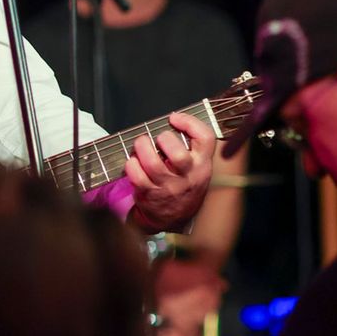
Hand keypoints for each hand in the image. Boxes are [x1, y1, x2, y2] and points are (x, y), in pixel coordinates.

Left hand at [124, 110, 214, 230]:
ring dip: (142, 147)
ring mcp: (168, 187)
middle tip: (158, 138)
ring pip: (152, 163)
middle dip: (164, 139)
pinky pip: (136, 174)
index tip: (174, 118)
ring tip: (141, 144)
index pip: (205, 138)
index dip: (189, 122)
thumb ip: (191, 145)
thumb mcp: (198, 165)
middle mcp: (187, 176)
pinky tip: (134, 162)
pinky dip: (131, 164)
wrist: (174, 217)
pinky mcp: (149, 193)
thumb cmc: (184, 183)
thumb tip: (173, 119)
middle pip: (179, 155)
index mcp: (202, 164)